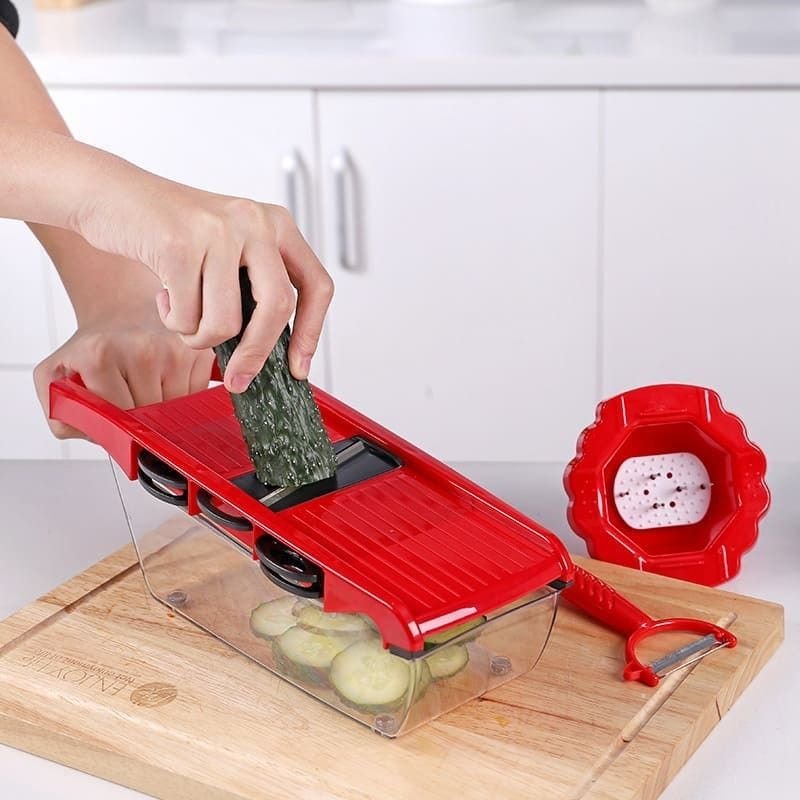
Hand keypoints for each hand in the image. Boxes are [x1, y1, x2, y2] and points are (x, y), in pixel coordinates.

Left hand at [33, 297, 214, 439]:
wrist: (122, 311)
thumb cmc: (95, 349)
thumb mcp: (55, 377)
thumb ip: (60, 416)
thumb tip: (100, 437)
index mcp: (100, 355)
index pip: (120, 418)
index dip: (118, 426)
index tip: (116, 418)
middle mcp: (141, 348)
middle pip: (151, 416)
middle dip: (142, 417)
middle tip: (130, 398)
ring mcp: (174, 349)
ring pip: (177, 410)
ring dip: (165, 409)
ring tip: (148, 387)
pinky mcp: (197, 351)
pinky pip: (196, 396)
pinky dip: (184, 396)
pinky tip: (167, 379)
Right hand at [76, 172, 333, 392]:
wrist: (108, 193)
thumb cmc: (170, 233)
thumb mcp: (230, 249)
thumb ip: (256, 286)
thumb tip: (273, 353)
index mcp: (277, 224)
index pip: (317, 286)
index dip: (311, 333)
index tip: (297, 368)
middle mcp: (255, 222)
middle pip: (278, 308)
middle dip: (256, 353)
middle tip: (238, 380)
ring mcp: (219, 230)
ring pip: (226, 321)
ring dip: (199, 336)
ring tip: (182, 312)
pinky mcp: (179, 244)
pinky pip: (187, 316)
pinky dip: (172, 320)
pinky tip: (162, 295)